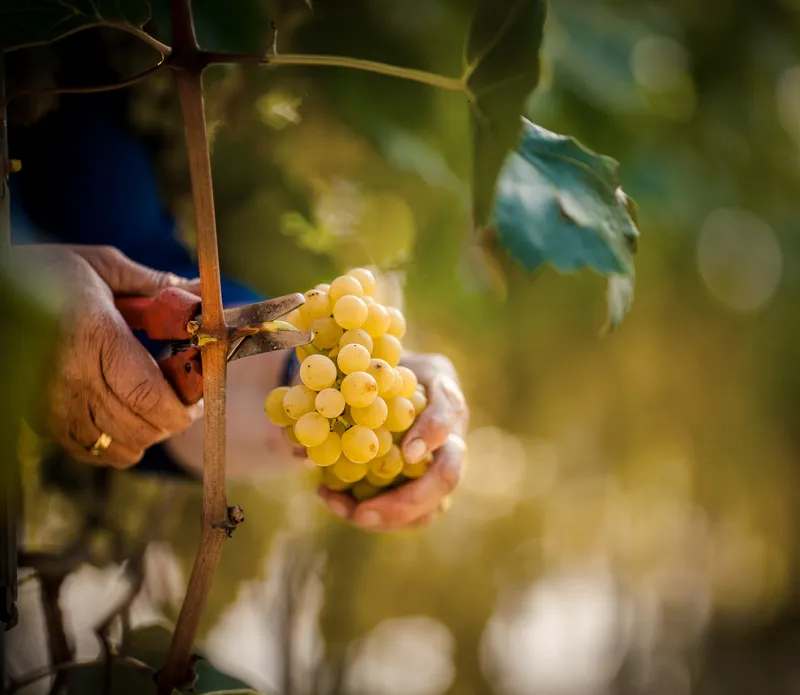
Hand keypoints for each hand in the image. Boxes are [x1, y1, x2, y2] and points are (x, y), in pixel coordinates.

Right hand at [16, 244, 203, 467]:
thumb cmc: (46, 274)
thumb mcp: (103, 266)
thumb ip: (156, 285)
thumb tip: (201, 293)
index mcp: (95, 336)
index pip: (151, 395)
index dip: (185, 405)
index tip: (201, 394)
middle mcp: (72, 378)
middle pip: (142, 428)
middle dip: (174, 418)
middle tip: (186, 398)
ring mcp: (54, 406)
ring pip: (121, 449)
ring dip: (149, 433)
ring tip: (154, 406)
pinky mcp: (41, 421)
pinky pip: (92, 453)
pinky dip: (118, 444)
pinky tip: (123, 415)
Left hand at [318, 352, 468, 531]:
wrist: (376, 384)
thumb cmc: (366, 370)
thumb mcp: (353, 362)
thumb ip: (332, 390)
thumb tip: (297, 441)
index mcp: (442, 391)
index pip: (449, 410)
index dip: (432, 434)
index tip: (407, 454)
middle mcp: (451, 433)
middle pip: (448, 474)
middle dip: (410, 500)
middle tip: (363, 513)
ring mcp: (441, 466)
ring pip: (431, 507)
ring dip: (386, 517)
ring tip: (342, 509)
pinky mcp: (425, 490)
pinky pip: (407, 517)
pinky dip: (371, 516)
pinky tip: (333, 499)